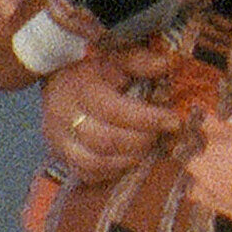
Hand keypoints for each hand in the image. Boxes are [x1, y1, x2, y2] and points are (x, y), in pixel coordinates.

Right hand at [41, 45, 182, 182]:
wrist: (58, 81)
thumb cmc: (94, 69)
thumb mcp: (116, 57)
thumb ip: (140, 61)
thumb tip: (167, 64)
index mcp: (80, 89)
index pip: (115, 110)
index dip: (148, 118)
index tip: (174, 121)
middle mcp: (64, 116)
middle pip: (105, 140)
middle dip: (141, 141)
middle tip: (161, 135)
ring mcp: (58, 139)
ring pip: (94, 162)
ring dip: (127, 159)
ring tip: (147, 148)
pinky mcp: (59, 155)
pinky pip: (85, 173)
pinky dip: (110, 171)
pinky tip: (128, 159)